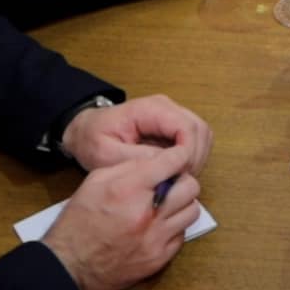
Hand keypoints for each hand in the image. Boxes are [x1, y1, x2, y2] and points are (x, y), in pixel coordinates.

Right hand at [40, 141, 201, 289]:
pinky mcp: (158, 258)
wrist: (70, 264)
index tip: (177, 157)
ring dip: (182, 203)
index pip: (171, 162)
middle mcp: (147, 213)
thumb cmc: (78, 222)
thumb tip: (154, 161)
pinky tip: (159, 224)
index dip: (178, 155)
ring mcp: (155, 238)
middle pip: (189, 186)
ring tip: (167, 204)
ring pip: (192, 211)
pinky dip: (175, 226)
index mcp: (129, 189)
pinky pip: (182, 235)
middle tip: (170, 182)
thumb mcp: (95, 182)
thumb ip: (127, 167)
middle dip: (182, 180)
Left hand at [61, 94, 212, 173]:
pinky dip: (192, 158)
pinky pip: (195, 140)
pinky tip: (175, 172)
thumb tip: (167, 165)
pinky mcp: (173, 126)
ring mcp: (172, 115)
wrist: (86, 130)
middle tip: (178, 181)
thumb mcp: (106, 154)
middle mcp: (166, 107)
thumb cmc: (93, 140)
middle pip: (200, 130)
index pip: (186, 127)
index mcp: (150, 109)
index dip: (188, 154)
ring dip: (196, 158)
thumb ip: (137, 158)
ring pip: (202, 135)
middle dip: (195, 158)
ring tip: (176, 178)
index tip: (177, 176)